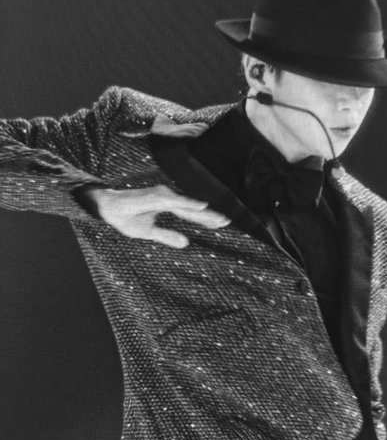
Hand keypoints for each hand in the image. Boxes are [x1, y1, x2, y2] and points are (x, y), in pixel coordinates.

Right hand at [83, 184, 230, 246]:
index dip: (206, 218)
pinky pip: (174, 201)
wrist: (105, 208)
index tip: (223, 223)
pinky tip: (201, 205)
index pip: (190, 212)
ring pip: (187, 205)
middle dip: (210, 216)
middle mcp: (166, 197)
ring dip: (204, 212)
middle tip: (228, 221)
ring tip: (221, 219)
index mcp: (166, 204)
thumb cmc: (125, 217)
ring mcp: (161, 196)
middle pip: (193, 209)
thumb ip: (167, 236)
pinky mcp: (154, 197)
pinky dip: (188, 203)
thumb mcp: (148, 232)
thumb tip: (186, 244)